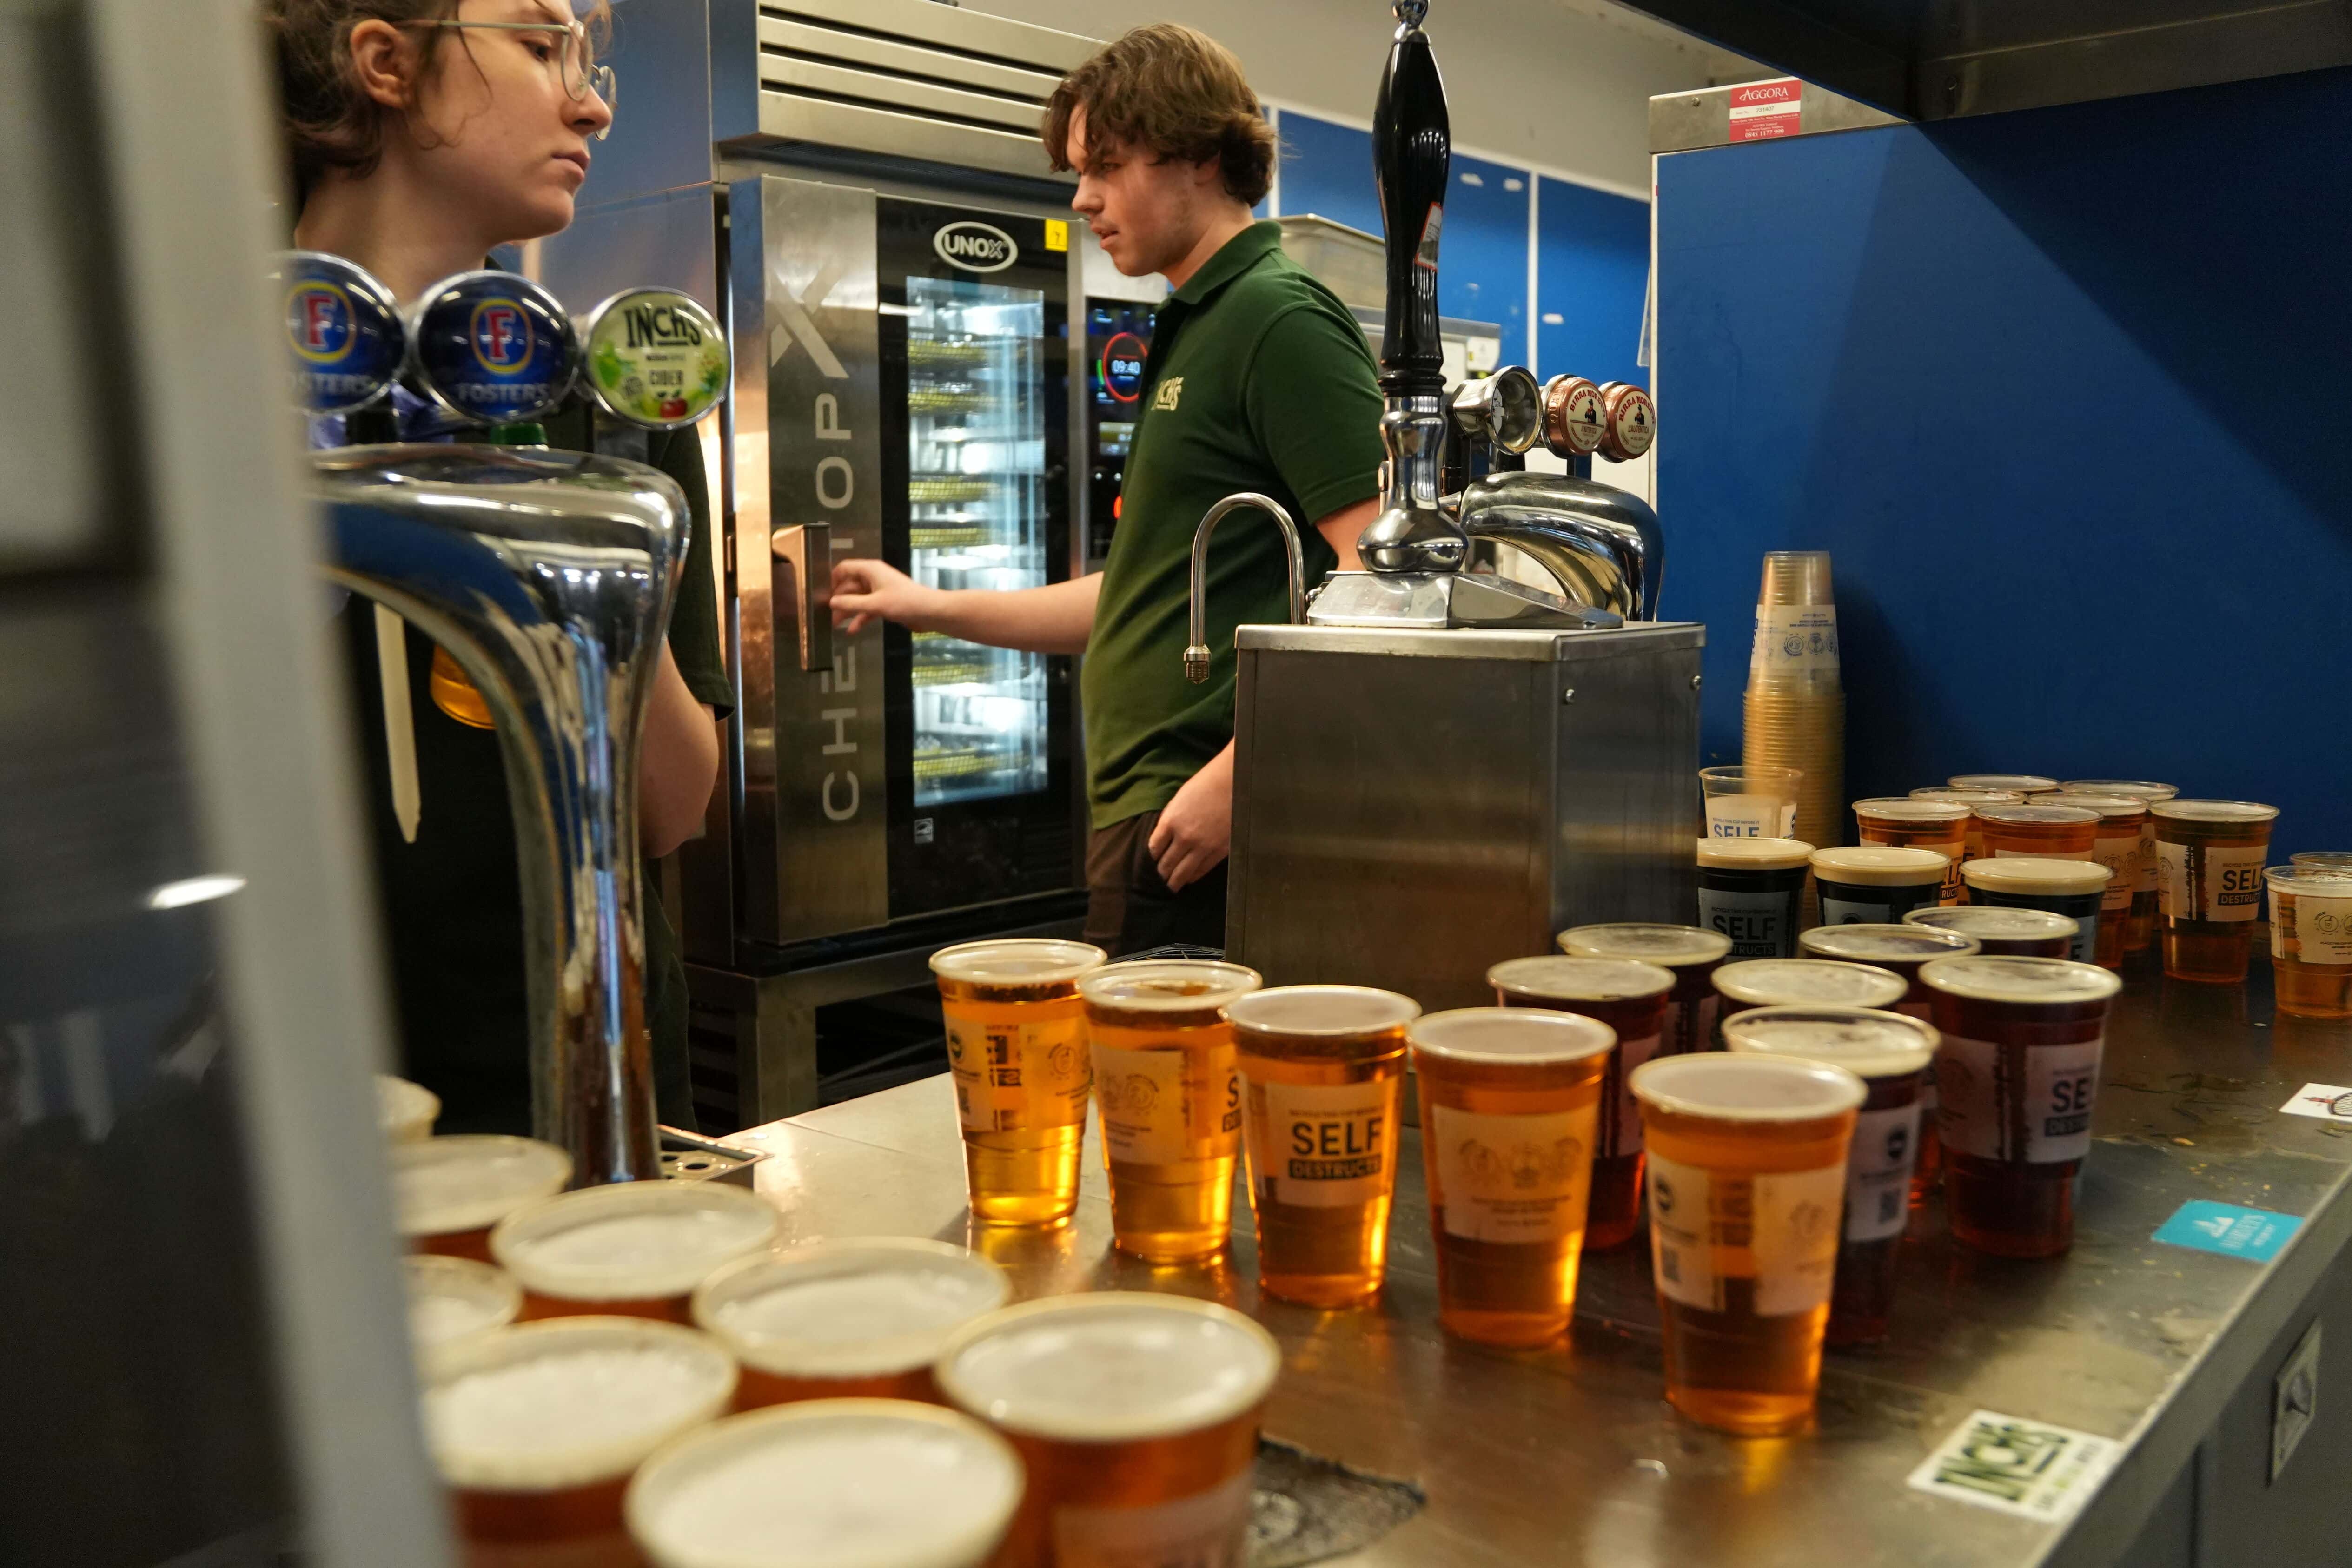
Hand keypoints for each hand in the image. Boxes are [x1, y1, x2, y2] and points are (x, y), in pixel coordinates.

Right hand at [830, 558, 941, 634]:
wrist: (930, 612)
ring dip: (847, 611)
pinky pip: (867, 609)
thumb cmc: (904, 602)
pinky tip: (851, 631)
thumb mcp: (875, 604)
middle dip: (838, 600)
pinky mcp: (885, 604)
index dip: (833, 579)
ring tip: (834, 625)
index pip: (845, 568)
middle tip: (825, 615)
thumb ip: (851, 604)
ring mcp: (879, 591)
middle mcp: (873, 578)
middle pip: (849, 586)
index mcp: (870, 570)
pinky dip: (860, 618)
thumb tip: (831, 602)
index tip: (822, 593)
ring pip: (857, 599)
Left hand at [1148, 747, 1233, 892]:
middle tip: (1157, 882)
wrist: (1235, 783)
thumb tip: (1163, 836)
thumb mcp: (1180, 798)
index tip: (1150, 863)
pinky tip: (1189, 879)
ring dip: (1174, 882)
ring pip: (1182, 872)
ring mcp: (1202, 846)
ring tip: (1170, 887)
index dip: (1150, 858)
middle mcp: (1183, 837)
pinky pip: (1201, 870)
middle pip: (1165, 864)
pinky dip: (1193, 877)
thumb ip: (1170, 818)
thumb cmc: (1206, 784)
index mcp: (1170, 821)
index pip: (1153, 848)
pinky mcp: (1218, 851)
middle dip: (1159, 875)